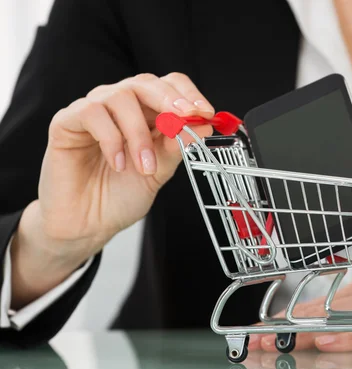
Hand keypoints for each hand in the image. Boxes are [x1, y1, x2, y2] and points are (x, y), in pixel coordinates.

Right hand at [11, 72, 213, 307]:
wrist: (88, 223)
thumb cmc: (122, 194)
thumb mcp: (161, 171)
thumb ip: (178, 147)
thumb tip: (204, 125)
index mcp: (146, 113)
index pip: (169, 85)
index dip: (189, 95)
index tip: (205, 114)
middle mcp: (120, 106)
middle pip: (146, 83)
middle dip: (169, 100)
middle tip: (182, 119)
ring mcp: (93, 110)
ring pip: (121, 97)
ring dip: (139, 133)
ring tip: (145, 167)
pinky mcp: (66, 122)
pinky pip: (91, 113)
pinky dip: (111, 139)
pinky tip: (118, 164)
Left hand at [249, 254, 351, 351]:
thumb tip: (333, 336)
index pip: (318, 312)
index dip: (284, 326)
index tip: (255, 337)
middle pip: (321, 315)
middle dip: (283, 330)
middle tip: (250, 342)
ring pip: (340, 319)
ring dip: (304, 332)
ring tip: (273, 343)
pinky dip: (350, 334)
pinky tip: (331, 340)